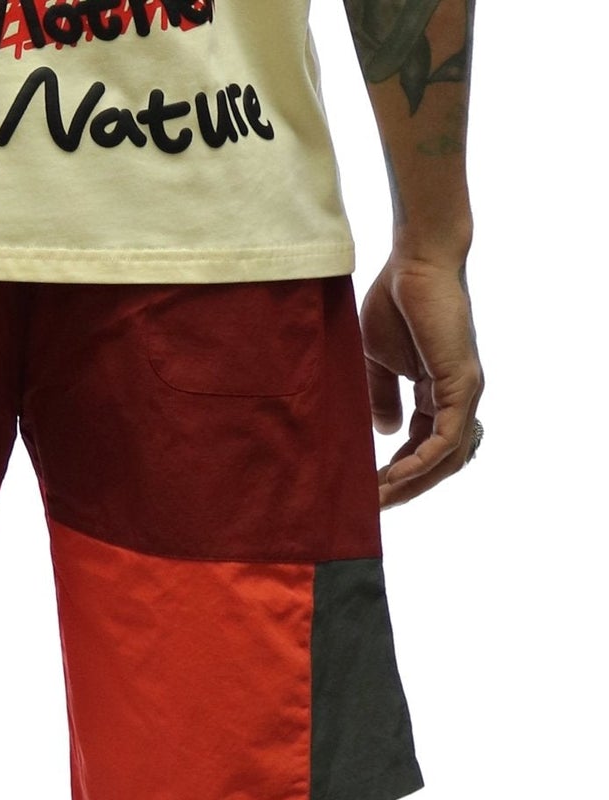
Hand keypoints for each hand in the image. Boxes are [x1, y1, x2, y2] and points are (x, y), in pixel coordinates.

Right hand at [359, 256, 483, 508]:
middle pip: (439, 462)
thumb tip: (385, 433)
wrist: (415, 262)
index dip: (397, 471)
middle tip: (372, 505)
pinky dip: (420, 462)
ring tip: (379, 498)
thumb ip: (382, 397)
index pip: (423, 445)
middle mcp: (458, 397)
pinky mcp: (462, 385)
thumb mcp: (378, 361)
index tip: (367, 488)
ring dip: (412, 484)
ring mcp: (464, 393)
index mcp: (437, 392)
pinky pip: (445, 440)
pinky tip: (394, 475)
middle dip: (406, 488)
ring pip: (445, 458)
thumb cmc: (396, 301)